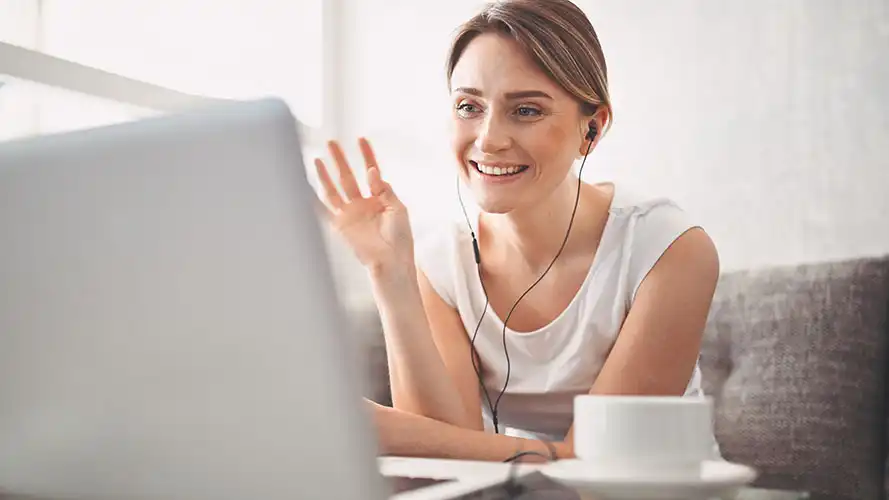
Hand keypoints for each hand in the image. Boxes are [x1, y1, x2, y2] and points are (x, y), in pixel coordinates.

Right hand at [314, 138, 413, 274]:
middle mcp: (362, 204)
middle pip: (348, 177)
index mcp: (378, 198)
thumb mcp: (398, 209)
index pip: (371, 172)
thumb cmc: (400, 239)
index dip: (366, 156)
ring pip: (334, 190)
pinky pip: (325, 210)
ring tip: (317, 159)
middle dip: (340, 160)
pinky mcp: (341, 226)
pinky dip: (313, 200)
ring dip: (326, 175)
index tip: (361, 139)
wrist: (392, 261)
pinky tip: (305, 188)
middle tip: (332, 142)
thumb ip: (384, 190)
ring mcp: (350, 214)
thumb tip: (373, 171)